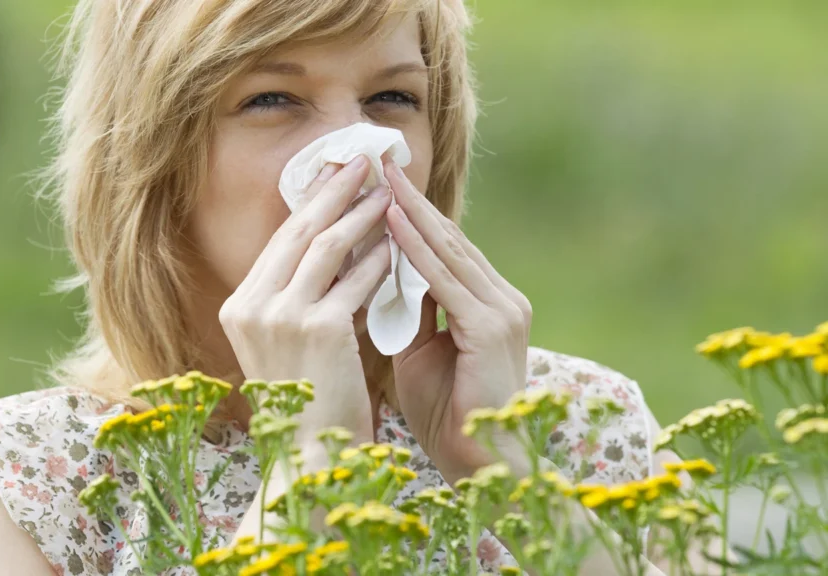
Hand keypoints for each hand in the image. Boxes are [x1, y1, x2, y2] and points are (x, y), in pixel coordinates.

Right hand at [219, 156, 391, 446]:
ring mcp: (280, 316)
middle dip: (334, 190)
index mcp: (239, 308)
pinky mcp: (316, 328)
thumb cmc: (306, 406)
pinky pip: (355, 280)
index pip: (280, 242)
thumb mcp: (289, 346)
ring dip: (361, 213)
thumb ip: (300, 300)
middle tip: (362, 159)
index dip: (310, 204)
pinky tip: (397, 241)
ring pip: (327, 246)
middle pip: (299, 231)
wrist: (307, 459)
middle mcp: (251, 306)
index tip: (334, 176)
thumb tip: (337, 251)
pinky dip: (378, 258)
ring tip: (388, 190)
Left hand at [384, 161, 532, 483]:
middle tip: (376, 161)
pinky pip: (445, 280)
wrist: (480, 465)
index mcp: (488, 303)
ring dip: (410, 212)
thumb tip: (382, 277)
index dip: (411, 214)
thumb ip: (410, 312)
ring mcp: (501, 309)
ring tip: (379, 177)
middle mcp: (502, 298)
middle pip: (448, 238)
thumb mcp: (421, 351)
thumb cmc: (446, 413)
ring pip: (447, 250)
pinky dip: (417, 250)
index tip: (377, 183)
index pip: (445, 248)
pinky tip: (392, 222)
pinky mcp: (491, 327)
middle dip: (409, 199)